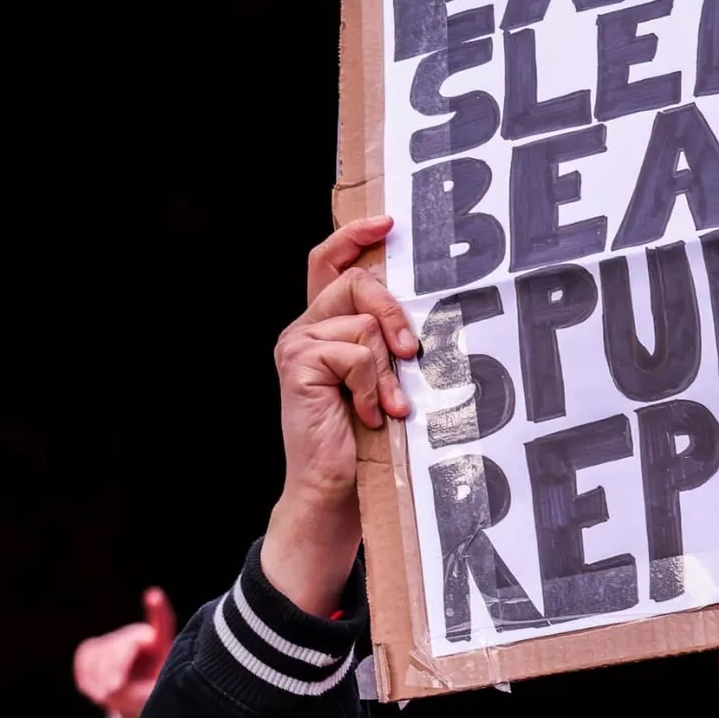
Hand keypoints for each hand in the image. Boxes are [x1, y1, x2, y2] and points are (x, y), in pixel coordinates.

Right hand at [72, 588, 176, 717]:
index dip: (158, 608)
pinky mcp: (95, 647)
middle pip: (124, 643)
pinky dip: (86, 673)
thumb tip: (115, 688)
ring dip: (100, 676)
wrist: (135, 699)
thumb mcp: (153, 698)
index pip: (163, 623)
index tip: (154, 596)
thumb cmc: (151, 696)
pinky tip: (93, 689)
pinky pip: (85, 655)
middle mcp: (141, 635)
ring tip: (104, 695)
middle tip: (112, 690)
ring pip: (102, 650)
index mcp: (162, 646)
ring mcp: (117, 639)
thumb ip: (140, 694)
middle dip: (116, 667)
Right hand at [261, 216, 415, 615]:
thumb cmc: (363, 444)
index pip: (327, 262)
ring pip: (361, 321)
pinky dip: (372, 385)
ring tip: (388, 405)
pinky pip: (355, 351)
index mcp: (320, 328)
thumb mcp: (382, 383)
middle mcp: (302, 330)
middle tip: (413, 352)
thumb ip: (387, 345)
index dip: (353, 236)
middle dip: (393, 310)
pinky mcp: (298, 364)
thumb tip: (422, 319)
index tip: (387, 224)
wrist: (332, 492)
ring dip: (387, 367)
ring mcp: (296, 346)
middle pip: (355, 282)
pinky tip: (371, 416)